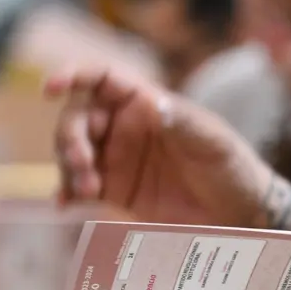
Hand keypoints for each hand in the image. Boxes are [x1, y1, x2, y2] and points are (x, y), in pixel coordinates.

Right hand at [47, 69, 290, 227]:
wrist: (239, 214)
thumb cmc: (232, 166)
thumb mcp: (213, 140)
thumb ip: (184, 122)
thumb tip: (153, 104)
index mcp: (145, 103)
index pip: (101, 79)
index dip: (73, 75)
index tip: (51, 86)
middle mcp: (123, 127)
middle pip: (78, 118)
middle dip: (70, 136)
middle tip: (82, 161)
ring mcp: (116, 160)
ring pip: (72, 153)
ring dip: (68, 167)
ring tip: (86, 189)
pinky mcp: (114, 192)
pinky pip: (79, 188)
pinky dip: (67, 192)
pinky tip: (66, 203)